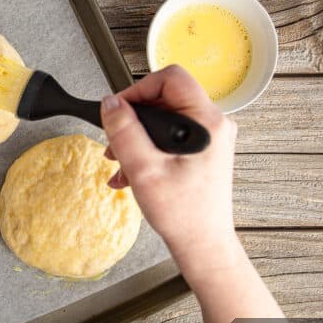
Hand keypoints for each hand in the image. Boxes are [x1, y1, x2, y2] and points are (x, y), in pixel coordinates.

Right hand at [100, 65, 239, 272]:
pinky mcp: (201, 150)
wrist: (202, 245)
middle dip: (132, 119)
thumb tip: (110, 103)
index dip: (138, 89)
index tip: (118, 110)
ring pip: (163, 118)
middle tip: (114, 141)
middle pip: (164, 97)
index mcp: (206, 122)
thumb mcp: (144, 169)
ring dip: (135, 137)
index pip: (170, 78)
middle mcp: (212, 125)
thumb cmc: (184, 214)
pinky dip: (145, 149)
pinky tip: (130, 172)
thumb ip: (124, 131)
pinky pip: (167, 136)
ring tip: (119, 162)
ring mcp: (208, 138)